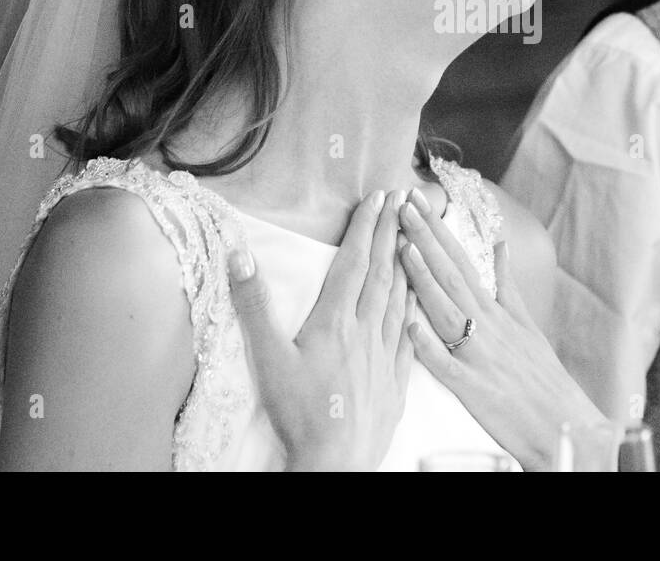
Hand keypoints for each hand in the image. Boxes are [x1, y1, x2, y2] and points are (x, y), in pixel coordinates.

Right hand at [227, 189, 415, 470]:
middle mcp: (367, 330)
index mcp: (336, 320)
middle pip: (383, 272)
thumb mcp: (268, 356)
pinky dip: (417, 309)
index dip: (366, 226)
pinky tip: (421, 301)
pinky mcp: (398, 380)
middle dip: (392, 232)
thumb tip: (238, 254)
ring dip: (408, 264)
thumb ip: (254, 303)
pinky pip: (412, 334)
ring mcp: (387, 355)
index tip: (378, 198)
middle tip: (403, 201)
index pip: (354, 261)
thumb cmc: (299, 412)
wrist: (336, 462)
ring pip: (402, 298)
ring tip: (416, 237)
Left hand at [397, 189, 608, 470]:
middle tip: (403, 203)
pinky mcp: (474, 389)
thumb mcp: (527, 324)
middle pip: (451, 275)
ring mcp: (480, 356)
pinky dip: (430, 346)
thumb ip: (507, 285)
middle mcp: (487, 326)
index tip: (417, 199)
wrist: (566, 426)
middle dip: (424, 238)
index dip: (437, 229)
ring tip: (402, 247)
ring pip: (447, 311)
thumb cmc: (542, 379)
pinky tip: (410, 326)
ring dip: (423, 279)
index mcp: (496, 311)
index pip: (461, 260)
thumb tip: (499, 243)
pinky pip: (447, 366)